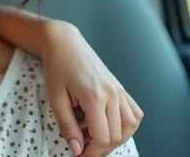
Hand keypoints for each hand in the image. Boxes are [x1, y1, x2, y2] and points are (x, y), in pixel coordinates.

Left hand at [40, 21, 143, 156]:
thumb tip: (76, 150)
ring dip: (115, 139)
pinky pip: (134, 113)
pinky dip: (127, 126)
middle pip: (116, 135)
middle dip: (100, 149)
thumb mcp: (55, 98)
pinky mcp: (121, 88)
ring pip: (130, 127)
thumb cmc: (56, 67)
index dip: (91, 153)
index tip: (78, 156)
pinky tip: (110, 127)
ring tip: (95, 140)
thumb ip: (67, 125)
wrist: (65, 43)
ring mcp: (120, 90)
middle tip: (82, 149)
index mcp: (94, 96)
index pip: (102, 137)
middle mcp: (113, 94)